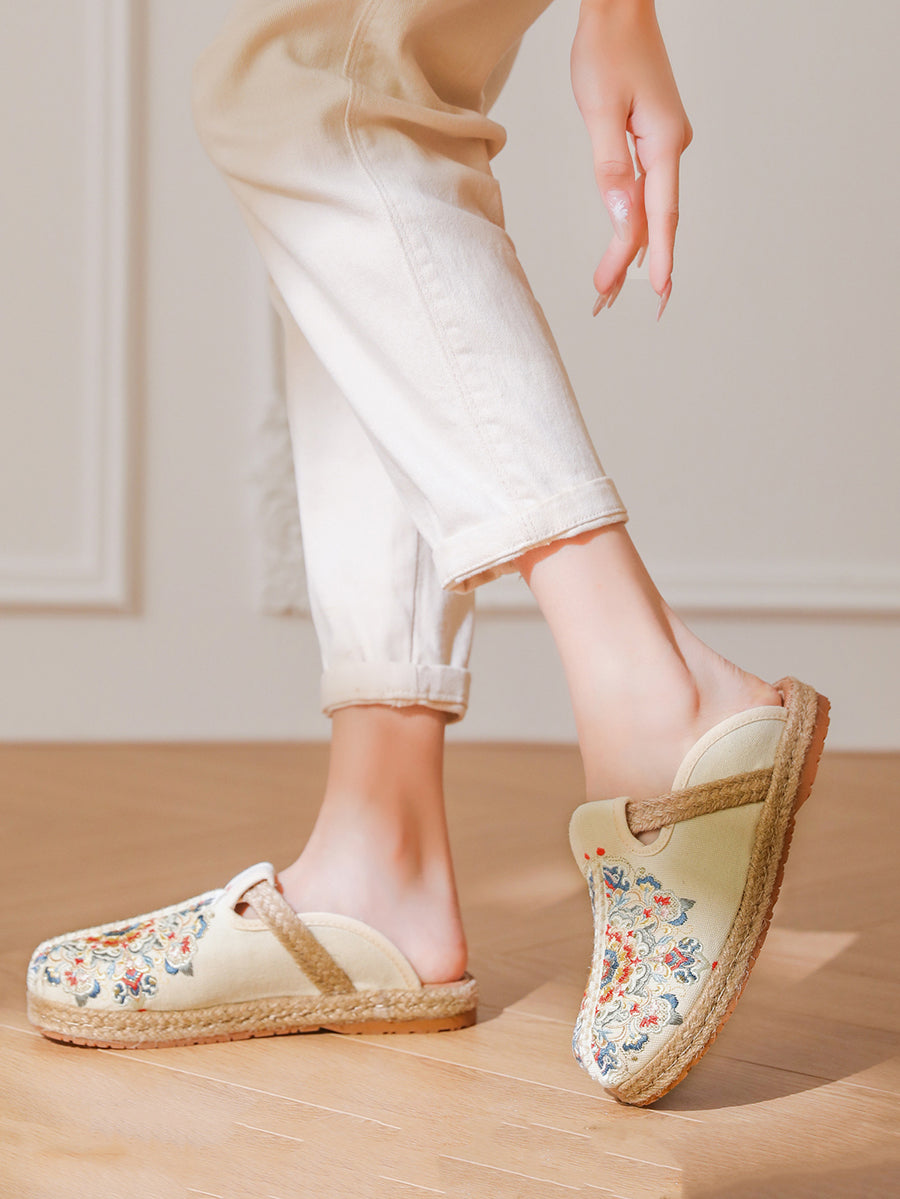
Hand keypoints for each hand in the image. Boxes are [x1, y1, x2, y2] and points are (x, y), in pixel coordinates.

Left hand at [571, 0, 692, 317]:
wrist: (619, 6)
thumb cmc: (606, 49)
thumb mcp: (600, 108)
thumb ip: (611, 165)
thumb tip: (622, 215)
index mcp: (664, 142)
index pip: (660, 213)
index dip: (656, 256)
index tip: (655, 293)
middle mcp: (670, 145)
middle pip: (654, 218)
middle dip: (631, 263)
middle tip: (604, 301)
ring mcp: (663, 143)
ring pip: (648, 207)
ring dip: (628, 247)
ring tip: (606, 285)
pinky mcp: (651, 137)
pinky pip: (644, 189)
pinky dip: (630, 219)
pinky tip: (622, 244)